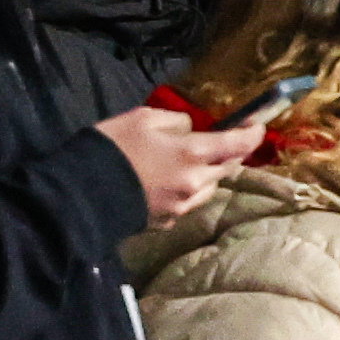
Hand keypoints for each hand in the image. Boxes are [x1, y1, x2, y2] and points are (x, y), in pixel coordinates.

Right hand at [97, 101, 271, 225]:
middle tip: (223, 141)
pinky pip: (188, 202)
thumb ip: (176, 121)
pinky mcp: (168, 222)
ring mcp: (182, 207)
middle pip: (227, 168)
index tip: (257, 126)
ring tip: (191, 162)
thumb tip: (190, 129)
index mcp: (192, 154)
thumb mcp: (143, 118)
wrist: (83, 193)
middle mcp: (195, 183)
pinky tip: (168, 182)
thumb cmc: (113, 147)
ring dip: (208, 174)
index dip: (252, 135)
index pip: (237, 145)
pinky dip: (188, 190)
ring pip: (210, 188)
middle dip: (229, 154)